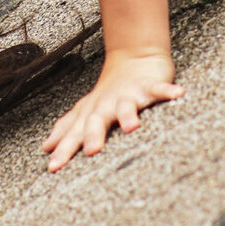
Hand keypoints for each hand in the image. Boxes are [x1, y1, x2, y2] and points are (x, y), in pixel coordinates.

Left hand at [41, 50, 182, 171]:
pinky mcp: (148, 85)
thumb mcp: (87, 110)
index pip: (74, 133)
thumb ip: (68, 128)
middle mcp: (107, 104)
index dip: (64, 149)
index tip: (53, 167)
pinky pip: (158, 88)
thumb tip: (47, 147)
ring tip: (131, 127)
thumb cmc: (109, 92)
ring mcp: (128, 94)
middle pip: (97, 120)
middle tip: (91, 152)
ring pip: (126, 104)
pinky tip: (177, 94)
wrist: (134, 57)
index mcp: (91, 113)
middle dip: (93, 134)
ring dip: (128, 113)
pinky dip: (167, 90)